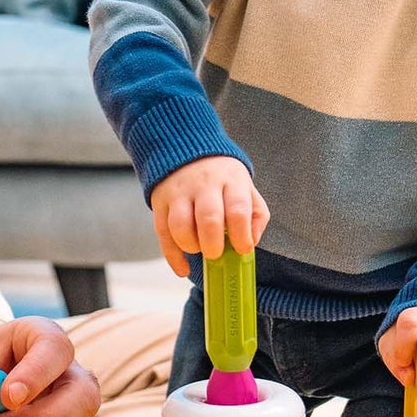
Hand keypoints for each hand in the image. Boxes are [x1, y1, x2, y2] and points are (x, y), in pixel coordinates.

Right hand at [149, 156, 269, 276]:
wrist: (186, 148)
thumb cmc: (221, 177)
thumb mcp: (245, 186)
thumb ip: (256, 214)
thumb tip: (250, 242)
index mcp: (230, 180)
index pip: (237, 209)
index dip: (241, 235)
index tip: (242, 249)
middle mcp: (204, 184)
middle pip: (208, 218)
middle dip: (213, 244)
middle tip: (216, 253)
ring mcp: (179, 192)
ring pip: (179, 225)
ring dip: (190, 245)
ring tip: (198, 248)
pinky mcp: (160, 202)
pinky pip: (162, 233)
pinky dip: (172, 256)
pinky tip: (183, 268)